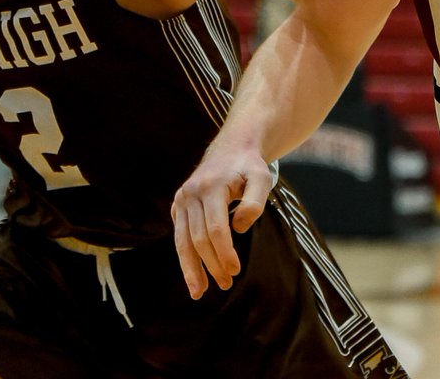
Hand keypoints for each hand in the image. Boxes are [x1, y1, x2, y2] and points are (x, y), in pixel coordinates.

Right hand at [171, 143, 273, 298]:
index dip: (224, 253)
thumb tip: (238, 229)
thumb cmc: (249, 166)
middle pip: (198, 239)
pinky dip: (185, 257)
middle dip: (211, 265)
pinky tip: (193, 274)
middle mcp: (191, 193)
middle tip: (226, 284)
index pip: (215, 230)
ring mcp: (181, 199)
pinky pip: (180, 236)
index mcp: (211, 187)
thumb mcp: (262, 178)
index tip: (235, 270)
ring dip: (191, 269)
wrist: (232, 148)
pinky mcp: (178, 206)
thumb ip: (254, 203)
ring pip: (183, 241)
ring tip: (199, 292)